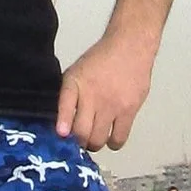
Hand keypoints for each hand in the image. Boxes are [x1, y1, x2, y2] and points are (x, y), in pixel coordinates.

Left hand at [57, 27, 155, 150]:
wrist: (130, 46)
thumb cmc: (101, 60)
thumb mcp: (76, 72)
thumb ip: (67, 95)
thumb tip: (60, 123)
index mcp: (75, 83)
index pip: (64, 105)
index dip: (62, 125)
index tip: (61, 135)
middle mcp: (92, 95)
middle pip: (81, 132)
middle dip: (78, 142)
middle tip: (80, 140)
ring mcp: (111, 104)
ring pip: (99, 140)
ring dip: (94, 144)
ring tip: (95, 137)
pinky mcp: (129, 110)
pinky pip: (119, 138)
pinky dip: (113, 142)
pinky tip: (111, 135)